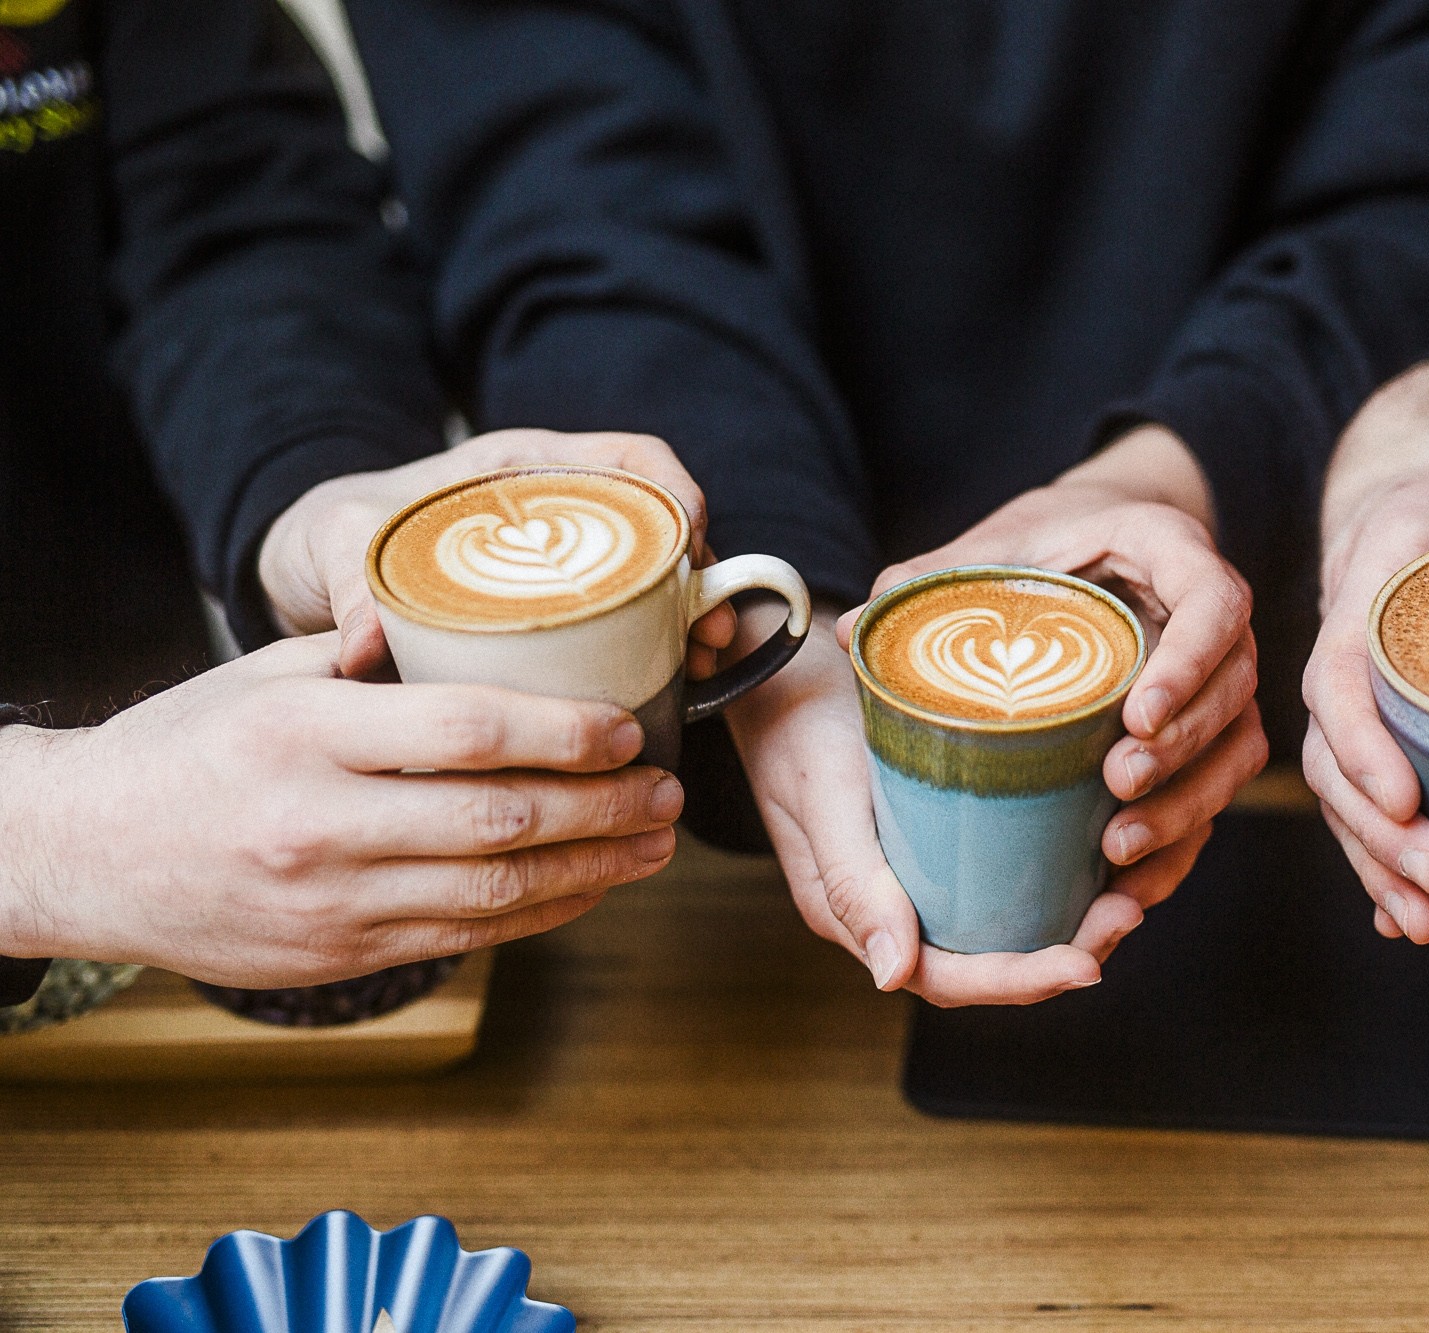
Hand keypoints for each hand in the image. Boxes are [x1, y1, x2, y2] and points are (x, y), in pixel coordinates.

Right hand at [0, 635, 680, 985]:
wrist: (82, 853)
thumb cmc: (186, 745)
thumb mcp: (263, 674)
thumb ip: (370, 655)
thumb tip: (473, 626)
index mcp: (305, 733)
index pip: (468, 731)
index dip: (566, 731)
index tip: (628, 726)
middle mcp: (320, 823)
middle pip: (501, 818)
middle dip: (605, 806)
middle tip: (669, 788)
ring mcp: (331, 901)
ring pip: (496, 892)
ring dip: (594, 868)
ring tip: (655, 842)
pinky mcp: (339, 956)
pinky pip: (465, 937)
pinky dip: (540, 913)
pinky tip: (589, 886)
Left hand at [258, 428, 733, 676]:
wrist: (312, 575)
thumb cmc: (337, 534)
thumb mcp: (337, 544)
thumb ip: (348, 586)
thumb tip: (363, 650)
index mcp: (521, 468)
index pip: (627, 457)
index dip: (672, 488)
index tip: (693, 533)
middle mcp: (558, 513)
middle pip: (660, 527)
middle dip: (702, 576)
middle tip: (712, 631)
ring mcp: (564, 569)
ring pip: (655, 581)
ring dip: (692, 620)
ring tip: (705, 666)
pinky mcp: (559, 620)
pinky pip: (627, 627)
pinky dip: (658, 655)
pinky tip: (672, 693)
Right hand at [729, 610, 1148, 1005]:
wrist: (782, 667)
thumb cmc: (798, 726)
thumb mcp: (824, 796)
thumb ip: (852, 882)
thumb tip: (895, 977)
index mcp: (860, 916)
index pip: (951, 978)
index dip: (1023, 981)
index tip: (1089, 965)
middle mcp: (895, 906)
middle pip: (989, 958)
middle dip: (1066, 952)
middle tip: (1130, 909)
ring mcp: (919, 872)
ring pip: (1003, 921)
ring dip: (1069, 919)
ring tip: (1129, 890)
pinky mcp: (941, 833)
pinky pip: (1002, 874)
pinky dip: (1054, 875)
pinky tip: (1101, 851)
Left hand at [844, 426, 1265, 915]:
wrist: (1093, 544)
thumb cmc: (1043, 542)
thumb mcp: (993, 545)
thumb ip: (931, 578)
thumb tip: (849, 629)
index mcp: (1171, 552)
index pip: (1215, 604)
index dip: (1190, 662)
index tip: (1139, 715)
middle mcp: (1215, 621)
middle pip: (1233, 690)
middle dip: (1182, 750)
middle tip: (1117, 785)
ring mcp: (1219, 682)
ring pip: (1235, 751)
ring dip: (1187, 805)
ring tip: (1118, 847)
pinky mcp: (1208, 736)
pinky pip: (1216, 793)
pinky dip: (1180, 843)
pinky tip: (1129, 886)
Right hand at [1301, 360, 1428, 943]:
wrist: (1424, 474)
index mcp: (1374, 573)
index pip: (1342, 667)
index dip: (1364, 741)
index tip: (1406, 798)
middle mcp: (1347, 637)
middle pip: (1331, 750)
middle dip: (1376, 831)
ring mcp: (1358, 687)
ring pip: (1341, 784)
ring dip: (1375, 859)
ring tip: (1428, 922)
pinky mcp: (1380, 720)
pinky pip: (1366, 790)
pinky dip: (1379, 855)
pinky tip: (1404, 916)